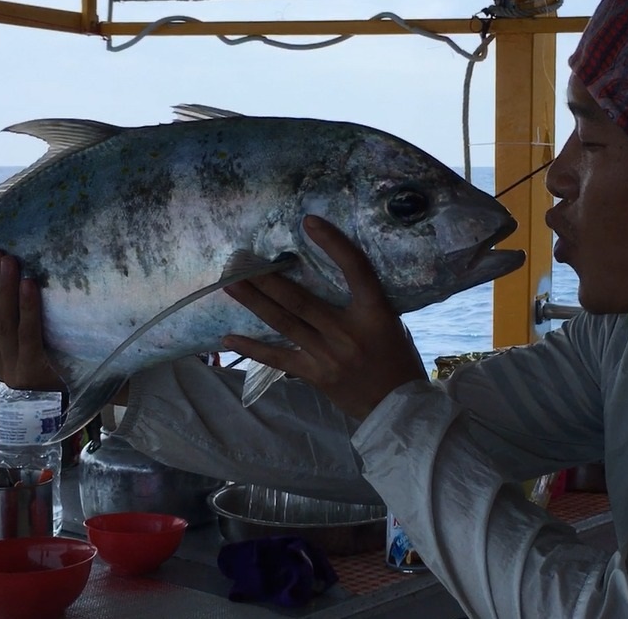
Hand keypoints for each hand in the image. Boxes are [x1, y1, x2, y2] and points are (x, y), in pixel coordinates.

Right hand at [0, 249, 64, 392]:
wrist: (99, 380)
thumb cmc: (68, 346)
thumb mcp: (36, 329)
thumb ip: (16, 312)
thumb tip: (6, 267)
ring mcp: (13, 371)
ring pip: (0, 324)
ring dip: (3, 289)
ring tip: (9, 262)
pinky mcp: (32, 372)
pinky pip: (26, 333)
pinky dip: (26, 306)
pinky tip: (29, 284)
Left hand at [222, 216, 427, 419]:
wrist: (398, 406)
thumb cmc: (397, 358)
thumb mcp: (390, 322)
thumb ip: (364, 302)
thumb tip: (333, 274)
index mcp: (374, 313)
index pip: (356, 270)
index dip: (334, 244)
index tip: (310, 221)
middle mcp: (348, 332)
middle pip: (301, 300)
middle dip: (269, 279)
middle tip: (242, 260)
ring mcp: (328, 355)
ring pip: (285, 324)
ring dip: (256, 303)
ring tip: (232, 285)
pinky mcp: (315, 375)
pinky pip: (278, 359)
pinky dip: (252, 348)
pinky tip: (229, 338)